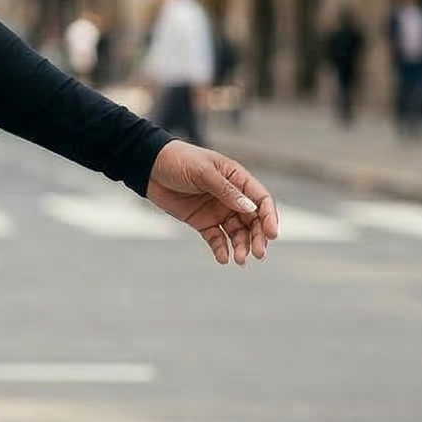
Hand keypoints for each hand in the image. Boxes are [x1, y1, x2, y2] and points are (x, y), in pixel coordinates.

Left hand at [144, 140, 279, 264]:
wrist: (150, 167)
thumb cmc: (179, 160)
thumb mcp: (203, 172)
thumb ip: (226, 191)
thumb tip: (250, 209)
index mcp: (237, 178)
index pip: (261, 200)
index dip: (269, 217)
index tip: (272, 235)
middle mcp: (232, 197)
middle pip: (253, 220)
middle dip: (258, 237)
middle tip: (258, 254)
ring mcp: (218, 210)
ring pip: (237, 232)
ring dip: (241, 246)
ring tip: (240, 260)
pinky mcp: (202, 221)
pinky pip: (216, 238)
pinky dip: (221, 249)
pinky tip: (223, 258)